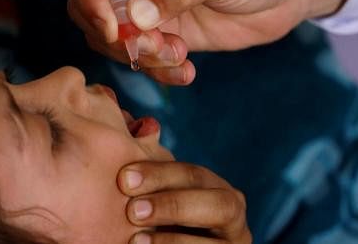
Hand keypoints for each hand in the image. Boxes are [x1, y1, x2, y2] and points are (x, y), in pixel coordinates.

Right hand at [63, 0, 350, 83]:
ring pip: (112, 39)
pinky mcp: (163, 30)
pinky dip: (158, 70)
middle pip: (89, 8)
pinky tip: (187, 70)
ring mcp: (145, 2)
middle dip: (116, 36)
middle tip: (154, 47)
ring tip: (178, 56)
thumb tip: (134, 17)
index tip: (113, 30)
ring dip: (139, 56)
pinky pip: (142, 57)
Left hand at [118, 161, 250, 243]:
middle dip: (173, 206)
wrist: (171, 241)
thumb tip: (142, 125)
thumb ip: (153, 167)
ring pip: (216, 243)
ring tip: (136, 240)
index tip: (124, 178)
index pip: (193, 175)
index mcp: (216, 188)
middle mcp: (233, 214)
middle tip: (133, 210)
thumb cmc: (160, 217)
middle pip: (216, 205)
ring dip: (173, 240)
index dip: (160, 174)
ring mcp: (233, 243)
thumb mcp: (158, 192)